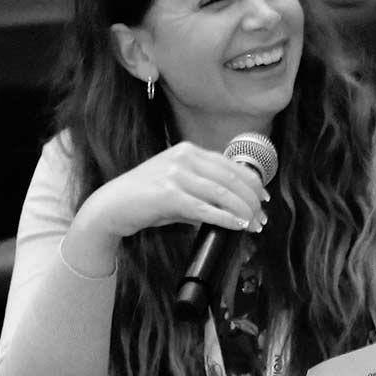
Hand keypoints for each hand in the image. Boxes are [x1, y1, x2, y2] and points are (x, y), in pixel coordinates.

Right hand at [69, 141, 268, 251]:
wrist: (111, 206)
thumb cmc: (145, 199)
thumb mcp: (177, 184)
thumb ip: (203, 187)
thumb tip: (235, 205)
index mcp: (188, 151)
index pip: (231, 165)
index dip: (253, 182)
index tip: (264, 198)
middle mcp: (184, 158)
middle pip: (231, 179)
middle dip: (252, 200)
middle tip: (262, 218)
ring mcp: (175, 175)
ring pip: (222, 194)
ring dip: (243, 211)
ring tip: (253, 225)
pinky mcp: (168, 195)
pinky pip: (205, 208)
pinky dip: (225, 218)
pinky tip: (237, 225)